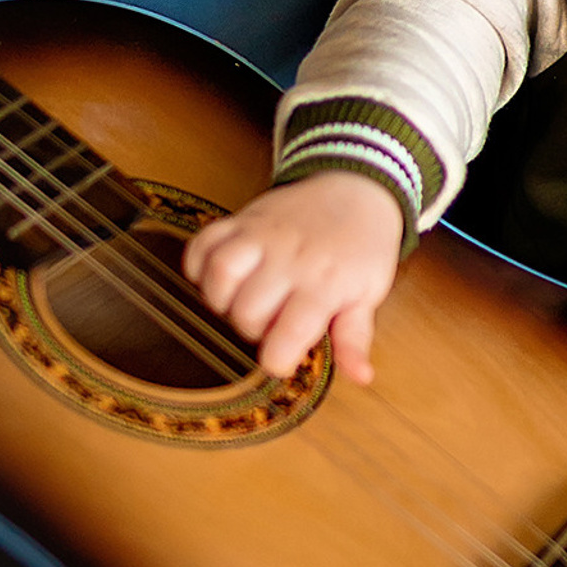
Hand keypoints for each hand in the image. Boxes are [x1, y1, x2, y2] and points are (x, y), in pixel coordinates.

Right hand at [181, 172, 404, 384]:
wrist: (357, 188)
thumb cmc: (363, 247)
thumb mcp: (368, 294)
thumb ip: (355, 338)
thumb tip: (360, 378)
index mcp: (325, 284)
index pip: (287, 337)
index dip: (278, 361)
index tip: (283, 359)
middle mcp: (290, 259)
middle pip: (248, 312)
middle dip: (254, 329)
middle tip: (273, 321)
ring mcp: (262, 236)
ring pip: (221, 274)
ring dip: (222, 299)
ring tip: (242, 300)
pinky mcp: (242, 219)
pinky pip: (203, 243)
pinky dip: (198, 265)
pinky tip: (219, 277)